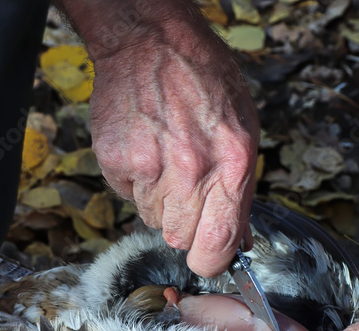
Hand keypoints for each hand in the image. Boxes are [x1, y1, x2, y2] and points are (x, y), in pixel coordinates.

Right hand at [85, 4, 258, 276]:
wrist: (151, 42)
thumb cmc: (205, 82)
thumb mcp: (243, 132)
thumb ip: (241, 191)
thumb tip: (241, 241)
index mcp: (231, 165)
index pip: (218, 245)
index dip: (212, 260)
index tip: (210, 257)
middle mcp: (190, 170)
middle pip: (180, 238)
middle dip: (186, 225)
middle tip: (188, 191)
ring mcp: (148, 167)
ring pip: (153, 220)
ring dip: (161, 202)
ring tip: (167, 160)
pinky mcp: (115, 162)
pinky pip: (129, 197)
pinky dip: (137, 184)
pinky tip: (147, 150)